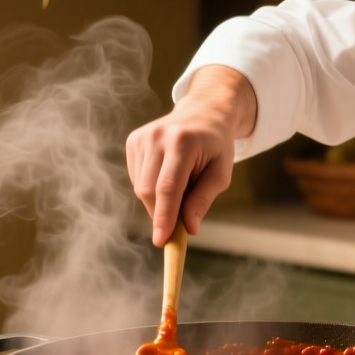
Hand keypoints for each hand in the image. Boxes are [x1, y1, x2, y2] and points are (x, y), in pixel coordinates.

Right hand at [125, 66, 256, 245]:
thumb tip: (189, 228)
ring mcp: (142, 137)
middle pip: (149, 191)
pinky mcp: (133, 140)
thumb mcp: (221, 173)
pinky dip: (151, 187)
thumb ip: (203, 199)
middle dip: (161, 213)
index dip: (163, 217)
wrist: (204, 113)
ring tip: (182, 184)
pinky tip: (168, 175)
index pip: (168, 188)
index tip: (161, 241)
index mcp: (182, 143)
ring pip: (141, 187)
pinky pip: (137, 178)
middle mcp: (158, 137)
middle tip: (178, 224)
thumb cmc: (216, 147)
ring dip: (158, 200)